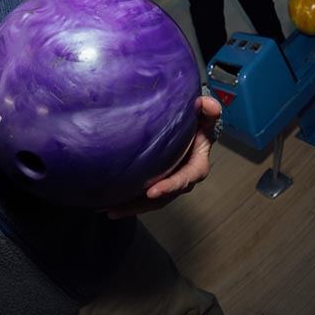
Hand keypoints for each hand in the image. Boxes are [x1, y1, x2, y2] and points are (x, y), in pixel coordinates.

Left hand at [104, 95, 221, 218]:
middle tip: (119, 207)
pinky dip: (125, 201)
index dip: (169, 187)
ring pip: (149, 202)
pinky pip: (141, 196)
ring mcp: (167, 184)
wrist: (194, 130)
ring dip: (129, 207)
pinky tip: (106, 204)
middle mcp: (181, 180)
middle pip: (162, 198)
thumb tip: (207, 104)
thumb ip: (208, 110)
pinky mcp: (155, 183)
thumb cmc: (199, 124)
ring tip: (108, 210)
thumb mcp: (205, 116)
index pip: (184, 180)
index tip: (152, 191)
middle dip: (141, 205)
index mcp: (196, 167)